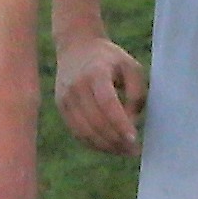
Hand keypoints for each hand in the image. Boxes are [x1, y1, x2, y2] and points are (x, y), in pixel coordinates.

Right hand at [55, 35, 147, 157]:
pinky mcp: (61, 107)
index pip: (107, 103)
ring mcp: (66, 97)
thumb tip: (131, 124)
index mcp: (96, 72)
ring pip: (84, 131)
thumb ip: (136, 93)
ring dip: (105, 146)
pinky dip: (93, 143)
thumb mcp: (131, 67)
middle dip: (116, 140)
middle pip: (95, 121)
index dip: (120, 123)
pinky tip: (108, 146)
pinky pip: (77, 132)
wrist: (78, 47)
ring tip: (123, 151)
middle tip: (133, 150)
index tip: (135, 139)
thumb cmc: (111, 60)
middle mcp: (77, 86)